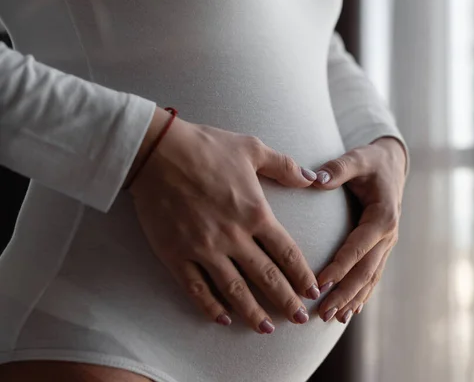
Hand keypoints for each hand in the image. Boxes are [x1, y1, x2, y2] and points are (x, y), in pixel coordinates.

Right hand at [127, 108, 320, 333]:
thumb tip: (313, 180)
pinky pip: (196, 289)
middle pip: (267, 278)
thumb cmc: (207, 146)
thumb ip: (285, 167)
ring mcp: (204, 249)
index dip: (302, 276)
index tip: (312, 292)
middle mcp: (233, 236)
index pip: (287, 253)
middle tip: (300, 320)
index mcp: (255, 213)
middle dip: (286, 302)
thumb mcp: (253, 149)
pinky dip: (209, 307)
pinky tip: (221, 319)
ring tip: (266, 329)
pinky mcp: (176, 254)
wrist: (157, 151)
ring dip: (253, 312)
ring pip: (234, 290)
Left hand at [312, 137, 406, 322]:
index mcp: (383, 217)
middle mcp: (389, 235)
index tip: (319, 283)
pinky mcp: (382, 248)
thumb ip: (338, 168)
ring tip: (333, 318)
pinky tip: (350, 311)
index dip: (339, 267)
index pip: (358, 247)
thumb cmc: (371, 162)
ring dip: (352, 299)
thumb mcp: (357, 158)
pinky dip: (362, 294)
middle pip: (365, 271)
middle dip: (344, 293)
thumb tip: (315, 178)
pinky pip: (373, 275)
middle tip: (322, 312)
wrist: (391, 165)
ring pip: (370, 278)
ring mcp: (387, 244)